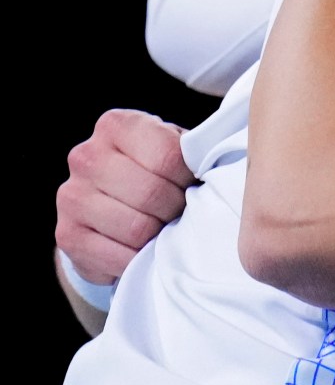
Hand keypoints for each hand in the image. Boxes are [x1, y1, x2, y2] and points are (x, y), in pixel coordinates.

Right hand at [57, 110, 193, 284]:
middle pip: (151, 194)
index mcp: (117, 125)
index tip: (191, 183)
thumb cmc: (159, 173)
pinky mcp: (67, 235)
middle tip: (181, 211)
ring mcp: (72, 196)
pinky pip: (118, 256)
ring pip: (136, 228)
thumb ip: (195, 152)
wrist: (113, 206)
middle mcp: (86, 157)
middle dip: (176, 209)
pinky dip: (140, 258)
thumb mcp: (177, 150)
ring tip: (163, 227)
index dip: (189, 178)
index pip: (168, 157)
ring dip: (159, 235)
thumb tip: (217, 171)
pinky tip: (144, 248)